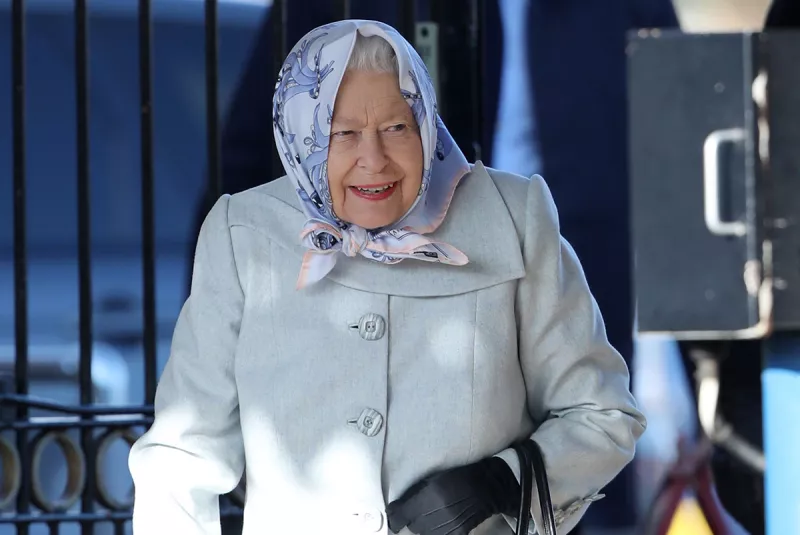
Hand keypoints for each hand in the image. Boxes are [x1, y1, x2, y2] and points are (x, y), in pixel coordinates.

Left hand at [386, 456, 520, 534]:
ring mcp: (448, 526)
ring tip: (431, 514)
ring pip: (424, 533)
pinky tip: (439, 521)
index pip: (402, 515)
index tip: (393, 514)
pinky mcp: (457, 534)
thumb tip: (397, 505)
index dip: (395, 516)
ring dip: (423, 526)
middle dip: (411, 519)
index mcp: (431, 495)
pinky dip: (435, 531)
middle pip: (413, 526)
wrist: (486, 487)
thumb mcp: (434, 478)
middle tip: (416, 509)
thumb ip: (415, 492)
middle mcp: (438, 513)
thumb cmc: (460, 477)